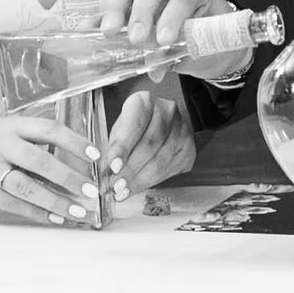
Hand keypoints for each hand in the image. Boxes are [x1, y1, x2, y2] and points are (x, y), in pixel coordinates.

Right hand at [0, 110, 101, 225]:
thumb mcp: (0, 130)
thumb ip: (30, 140)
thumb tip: (72, 158)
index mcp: (10, 125)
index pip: (49, 129)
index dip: (75, 142)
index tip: (97, 156)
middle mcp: (0, 144)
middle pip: (41, 161)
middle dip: (70, 178)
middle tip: (92, 191)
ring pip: (28, 187)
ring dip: (57, 202)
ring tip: (79, 212)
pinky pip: (14, 205)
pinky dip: (37, 213)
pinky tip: (55, 219)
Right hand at [90, 0, 225, 51]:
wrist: (207, 35)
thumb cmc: (207, 34)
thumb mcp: (200, 43)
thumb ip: (180, 51)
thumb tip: (154, 69)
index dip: (173, 16)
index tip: (165, 39)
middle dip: (142, 13)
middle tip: (136, 38)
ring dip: (116, 10)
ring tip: (109, 31)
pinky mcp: (128, 0)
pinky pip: (112, 5)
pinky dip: (99, 17)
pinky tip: (88, 29)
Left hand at [102, 84, 196, 201]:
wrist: (167, 124)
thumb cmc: (139, 125)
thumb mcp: (120, 129)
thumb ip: (113, 148)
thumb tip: (104, 173)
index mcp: (145, 101)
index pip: (135, 124)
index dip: (123, 147)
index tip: (112, 165)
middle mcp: (167, 112)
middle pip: (149, 145)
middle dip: (129, 169)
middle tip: (115, 185)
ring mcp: (182, 131)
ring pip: (160, 161)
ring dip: (139, 180)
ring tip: (123, 191)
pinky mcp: (188, 149)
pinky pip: (169, 170)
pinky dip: (150, 182)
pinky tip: (136, 188)